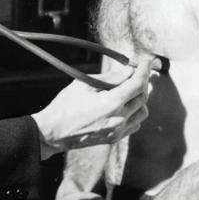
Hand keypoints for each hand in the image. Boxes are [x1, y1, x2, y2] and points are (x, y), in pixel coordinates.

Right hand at [32, 60, 150, 157]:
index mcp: (111, 103)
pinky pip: (135, 124)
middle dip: (143, 81)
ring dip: (140, 98)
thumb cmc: (65, 105)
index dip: (144, 70)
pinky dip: (135, 113)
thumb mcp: (85, 84)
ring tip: (130, 88)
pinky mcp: (115, 138)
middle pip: (143, 97)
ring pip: (142, 112)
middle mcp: (119, 119)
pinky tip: (125, 106)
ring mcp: (118, 131)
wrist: (53, 132)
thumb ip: (111, 77)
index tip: (146, 61)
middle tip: (139, 71)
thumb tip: (129, 70)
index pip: (137, 84)